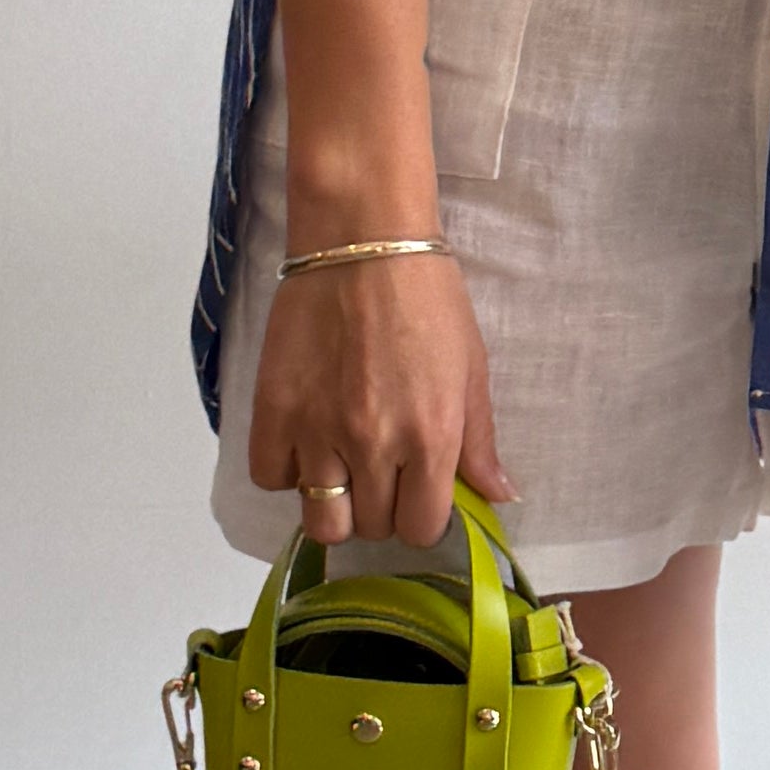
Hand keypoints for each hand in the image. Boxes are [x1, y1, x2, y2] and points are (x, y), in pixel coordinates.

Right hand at [249, 251, 512, 543]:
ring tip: (343, 469)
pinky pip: (271, 477)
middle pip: (371, 529)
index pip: (421, 529)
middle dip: (381, 510)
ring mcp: (317, 431)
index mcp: (431, 437)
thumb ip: (479, 443)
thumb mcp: (470, 369)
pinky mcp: (273, 410)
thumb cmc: (425, 297)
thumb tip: (499, 497)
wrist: (362, 241)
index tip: (419, 493)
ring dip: (336, 504)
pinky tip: (306, 443)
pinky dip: (287, 470)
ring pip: (321, 520)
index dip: (421, 517)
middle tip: (383, 473)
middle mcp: (374, 445)